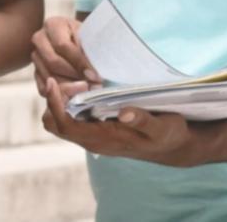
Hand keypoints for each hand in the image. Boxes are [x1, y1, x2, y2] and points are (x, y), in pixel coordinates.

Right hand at [32, 15, 99, 94]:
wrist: (75, 40)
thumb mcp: (88, 37)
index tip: (94, 75)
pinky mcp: (35, 72)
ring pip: (48, 76)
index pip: (62, 46)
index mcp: (53, 25)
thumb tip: (91, 75)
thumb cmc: (84, 37)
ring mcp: (35, 56)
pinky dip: (59, 94)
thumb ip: (88, 52)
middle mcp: (39, 39)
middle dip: (73, 76)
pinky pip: (43, 88)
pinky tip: (74, 94)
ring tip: (85, 90)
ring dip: (68, 87)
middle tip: (90, 85)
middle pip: (53, 62)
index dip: (79, 62)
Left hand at [41, 86, 206, 167]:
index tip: (54, 81)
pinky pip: (70, 117)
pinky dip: (68, 102)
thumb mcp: (162, 127)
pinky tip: (85, 87)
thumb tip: (124, 113)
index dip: (55, 104)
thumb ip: (143, 120)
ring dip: (61, 100)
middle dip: (55, 100)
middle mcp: (92, 141)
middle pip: (54, 123)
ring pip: (60, 120)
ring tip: (81, 82)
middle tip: (75, 80)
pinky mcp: (95, 130)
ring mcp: (92, 137)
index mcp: (103, 140)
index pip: (65, 125)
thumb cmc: (167, 134)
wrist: (172, 146)